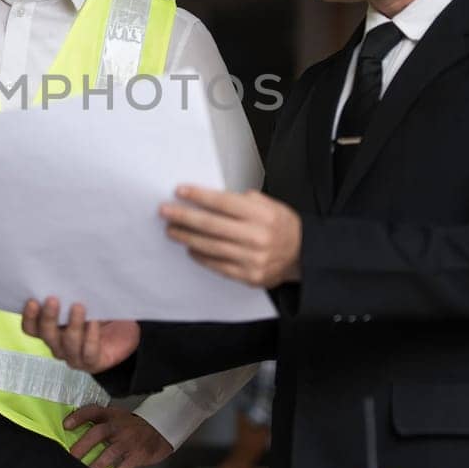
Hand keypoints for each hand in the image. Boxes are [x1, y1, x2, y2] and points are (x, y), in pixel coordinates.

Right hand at [20, 298, 138, 373]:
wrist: (124, 332)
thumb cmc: (101, 313)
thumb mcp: (84, 300)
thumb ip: (72, 292)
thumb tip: (66, 273)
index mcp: (51, 330)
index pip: (31, 328)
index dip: (29, 317)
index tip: (32, 300)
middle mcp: (58, 344)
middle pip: (46, 335)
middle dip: (48, 317)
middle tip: (53, 299)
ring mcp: (74, 356)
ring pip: (67, 344)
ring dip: (72, 325)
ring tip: (78, 307)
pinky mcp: (92, 362)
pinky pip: (88, 351)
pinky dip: (90, 336)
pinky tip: (94, 322)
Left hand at [65, 405, 173, 467]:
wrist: (160, 430)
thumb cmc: (133, 426)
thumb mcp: (118, 418)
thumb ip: (101, 423)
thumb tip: (75, 436)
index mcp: (111, 415)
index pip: (92, 411)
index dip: (78, 417)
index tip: (65, 425)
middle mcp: (119, 426)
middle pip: (98, 433)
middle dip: (82, 446)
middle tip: (72, 457)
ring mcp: (129, 441)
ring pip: (109, 453)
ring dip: (96, 465)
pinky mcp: (138, 455)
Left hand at [160, 186, 301, 288]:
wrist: (303, 256)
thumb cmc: (282, 226)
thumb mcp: (270, 205)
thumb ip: (243, 201)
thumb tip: (210, 199)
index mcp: (262, 215)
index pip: (224, 203)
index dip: (199, 197)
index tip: (180, 191)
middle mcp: (257, 237)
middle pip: (212, 226)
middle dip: (185, 217)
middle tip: (165, 212)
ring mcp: (252, 259)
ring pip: (211, 247)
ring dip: (187, 238)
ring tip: (172, 230)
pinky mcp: (248, 276)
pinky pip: (218, 265)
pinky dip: (201, 257)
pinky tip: (190, 248)